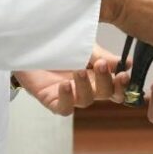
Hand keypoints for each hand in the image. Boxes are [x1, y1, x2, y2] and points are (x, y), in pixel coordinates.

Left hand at [13, 44, 127, 114]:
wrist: (28, 46)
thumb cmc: (58, 45)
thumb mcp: (83, 45)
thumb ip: (101, 55)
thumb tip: (124, 63)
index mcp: (98, 74)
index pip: (117, 86)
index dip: (123, 84)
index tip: (123, 72)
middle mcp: (87, 87)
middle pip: (107, 94)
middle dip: (108, 82)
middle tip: (102, 66)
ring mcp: (71, 95)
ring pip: (86, 101)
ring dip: (85, 86)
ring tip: (79, 70)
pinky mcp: (53, 101)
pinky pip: (64, 108)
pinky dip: (67, 98)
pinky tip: (65, 85)